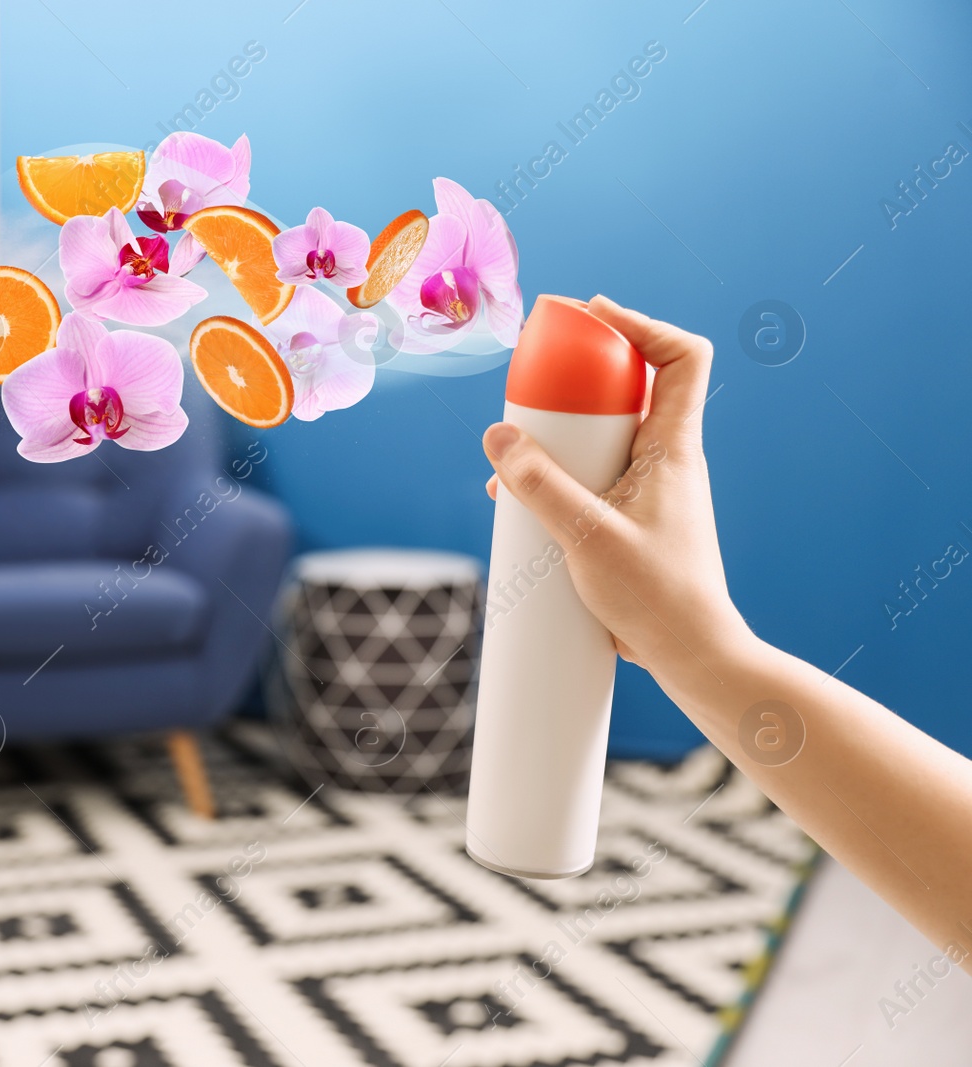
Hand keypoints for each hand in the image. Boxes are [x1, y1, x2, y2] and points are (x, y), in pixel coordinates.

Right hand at [481, 295, 751, 683]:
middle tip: (534, 376)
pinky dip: (557, 476)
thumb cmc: (656, 597)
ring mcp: (650, 490)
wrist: (689, 655)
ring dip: (560, 433)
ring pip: (606, 436)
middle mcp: (667, 459)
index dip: (642, 324)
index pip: (683, 358)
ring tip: (515, 449)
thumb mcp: (586, 535)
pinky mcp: (631, 519)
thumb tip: (497, 435)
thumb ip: (539, 484)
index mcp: (674, 447)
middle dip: (580, 375)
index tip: (591, 317)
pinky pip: (593, 477)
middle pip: (632, 387)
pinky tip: (519, 503)